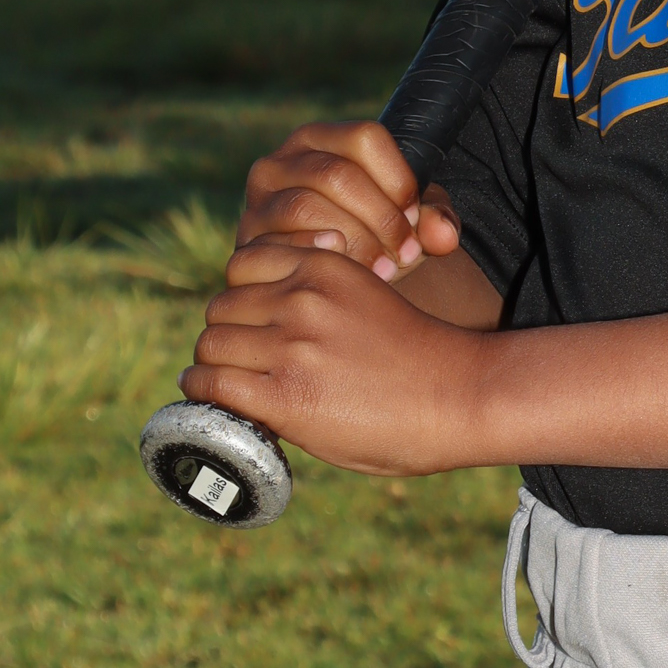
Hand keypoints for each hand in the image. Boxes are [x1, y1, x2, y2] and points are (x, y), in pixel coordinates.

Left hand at [181, 243, 495, 475]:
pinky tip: (217, 403)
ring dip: (215, 365)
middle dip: (229, 333)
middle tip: (244, 360)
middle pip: (221, 307)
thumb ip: (321, 294)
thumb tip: (273, 313)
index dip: (244, 294)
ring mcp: (291, 347)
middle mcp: (302, 299)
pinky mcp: (284, 396)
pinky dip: (207, 394)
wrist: (460, 395)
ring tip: (230, 384)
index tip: (255, 320)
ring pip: (211, 344)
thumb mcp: (368, 295)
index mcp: (324, 267)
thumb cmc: (419, 354)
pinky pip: (212, 384)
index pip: (243, 264)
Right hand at [234, 121, 462, 284]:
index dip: (398, 178)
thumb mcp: (408, 223)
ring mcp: (258, 200)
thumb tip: (445, 236)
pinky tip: (347, 272)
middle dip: (380, 217)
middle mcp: (281, 160)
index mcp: (321, 139)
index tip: (416, 217)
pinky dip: (319, 258)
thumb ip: (435, 220)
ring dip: (354, 240)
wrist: (324, 278)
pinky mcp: (247, 240)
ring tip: (385, 269)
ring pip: (306, 206)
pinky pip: (280, 243)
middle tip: (406, 253)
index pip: (365, 137)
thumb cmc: (373, 236)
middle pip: (337, 174)